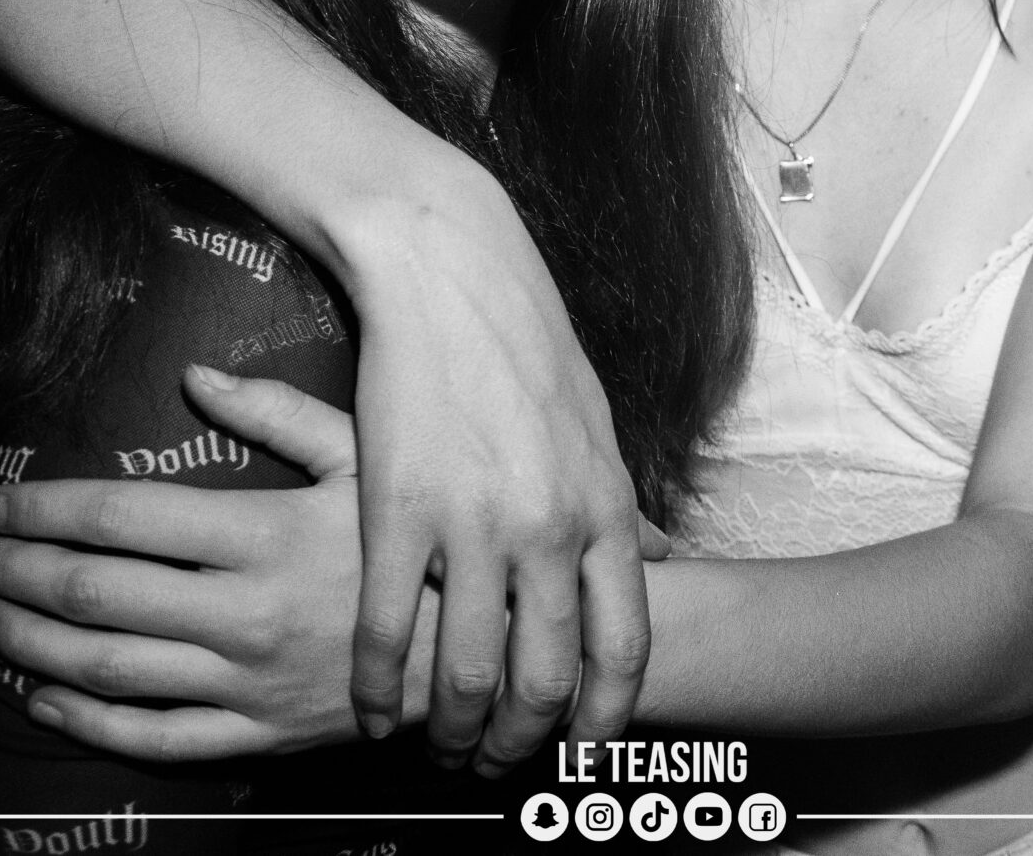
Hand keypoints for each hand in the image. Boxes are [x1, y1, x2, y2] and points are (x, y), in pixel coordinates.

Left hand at [0, 368, 414, 761]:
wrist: (476, 643)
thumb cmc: (412, 539)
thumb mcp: (364, 456)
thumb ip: (278, 412)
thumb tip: (192, 375)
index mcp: (263, 533)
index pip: (122, 518)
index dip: (45, 510)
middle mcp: (244, 612)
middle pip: (98, 594)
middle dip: (17, 574)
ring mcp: (246, 682)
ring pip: (109, 667)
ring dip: (29, 642)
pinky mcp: (257, 734)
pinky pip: (154, 737)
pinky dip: (86, 722)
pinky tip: (41, 697)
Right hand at [340, 169, 646, 773]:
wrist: (448, 270)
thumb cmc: (521, 342)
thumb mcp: (597, 425)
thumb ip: (622, 502)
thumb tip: (664, 554)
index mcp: (606, 509)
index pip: (624, 647)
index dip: (604, 716)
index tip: (583, 750)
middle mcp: (550, 529)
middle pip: (546, 679)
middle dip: (522, 742)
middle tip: (497, 763)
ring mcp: (474, 525)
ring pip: (466, 673)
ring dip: (451, 730)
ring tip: (437, 747)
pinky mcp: (396, 512)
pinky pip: (387, 632)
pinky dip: (376, 687)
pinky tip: (368, 708)